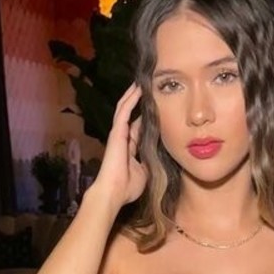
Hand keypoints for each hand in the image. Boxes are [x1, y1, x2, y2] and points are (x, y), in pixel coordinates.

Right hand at [91, 83, 145, 211]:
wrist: (114, 192)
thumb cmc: (128, 187)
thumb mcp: (145, 173)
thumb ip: (150, 162)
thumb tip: (159, 156)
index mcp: (129, 148)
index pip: (138, 128)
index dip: (145, 117)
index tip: (154, 108)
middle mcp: (123, 138)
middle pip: (129, 114)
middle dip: (136, 101)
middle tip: (146, 87)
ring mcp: (118, 134)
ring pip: (125, 108)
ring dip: (133, 95)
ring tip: (141, 82)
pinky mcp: (117, 131)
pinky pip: (124, 111)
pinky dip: (131, 99)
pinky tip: (138, 88)